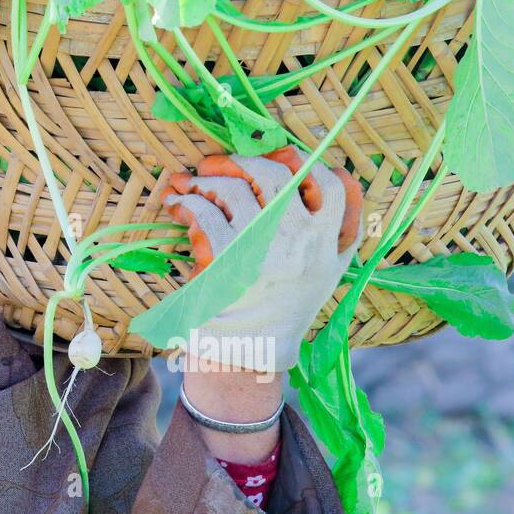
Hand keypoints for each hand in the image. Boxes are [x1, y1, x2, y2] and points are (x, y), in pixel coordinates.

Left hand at [160, 145, 363, 374]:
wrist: (248, 358)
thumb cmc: (277, 309)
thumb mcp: (322, 272)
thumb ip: (329, 229)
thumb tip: (316, 167)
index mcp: (331, 248)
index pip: (336, 186)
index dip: (304, 161)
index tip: (277, 156)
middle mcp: (305, 246)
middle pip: (279, 175)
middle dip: (242, 161)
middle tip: (215, 164)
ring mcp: (267, 251)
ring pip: (236, 188)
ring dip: (206, 179)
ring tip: (189, 184)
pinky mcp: (227, 260)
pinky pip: (205, 211)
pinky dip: (186, 201)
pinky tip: (178, 205)